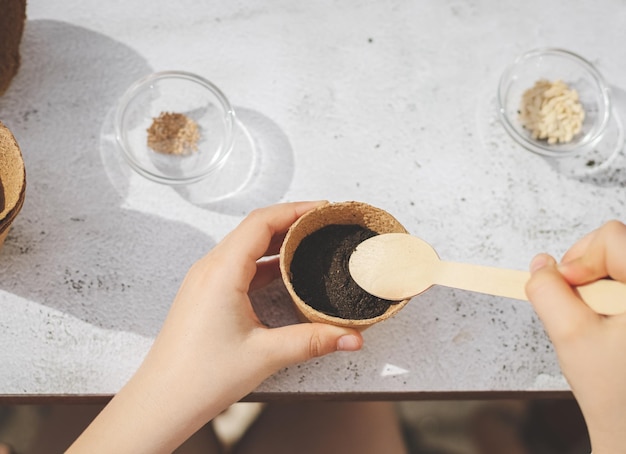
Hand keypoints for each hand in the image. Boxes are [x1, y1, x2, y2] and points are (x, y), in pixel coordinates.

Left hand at [68, 201, 362, 453]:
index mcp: (221, 271)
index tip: (323, 209)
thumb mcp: (265, 355)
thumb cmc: (201, 377)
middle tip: (323, 224)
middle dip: (290, 222)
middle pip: (254, 229)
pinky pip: (238, 265)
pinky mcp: (206, 294)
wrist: (162, 402)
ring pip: (246, 247)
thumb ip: (313, 341)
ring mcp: (205, 280)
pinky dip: (264, 262)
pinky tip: (285, 272)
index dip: (295, 210)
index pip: (261, 222)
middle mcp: (210, 268)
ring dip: (277, 241)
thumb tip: (353, 337)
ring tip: (310, 243)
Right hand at [526, 220, 625, 453]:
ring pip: (622, 266)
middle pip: (619, 247)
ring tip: (601, 326)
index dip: (580, 257)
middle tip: (581, 308)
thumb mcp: (570, 337)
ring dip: (601, 287)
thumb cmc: (618, 397)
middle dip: (589, 272)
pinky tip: (613, 329)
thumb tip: (540, 265)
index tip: (569, 287)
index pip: (612, 238)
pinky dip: (614, 298)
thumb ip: (547, 292)